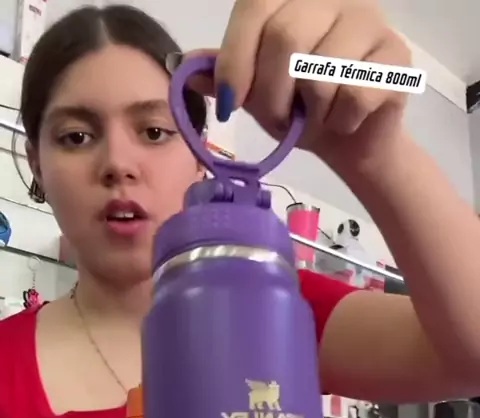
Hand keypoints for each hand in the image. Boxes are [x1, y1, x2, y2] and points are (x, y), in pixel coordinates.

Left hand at [189, 0, 411, 179]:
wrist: (350, 143)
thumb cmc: (301, 109)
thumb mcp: (253, 92)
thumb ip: (223, 73)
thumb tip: (185, 65)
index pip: (255, 9)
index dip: (235, 59)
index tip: (229, 103)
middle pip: (286, 37)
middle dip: (272, 94)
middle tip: (280, 118)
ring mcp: (371, 22)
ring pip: (321, 70)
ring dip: (309, 112)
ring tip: (314, 119)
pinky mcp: (397, 58)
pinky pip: (354, 94)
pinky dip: (340, 121)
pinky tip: (344, 121)